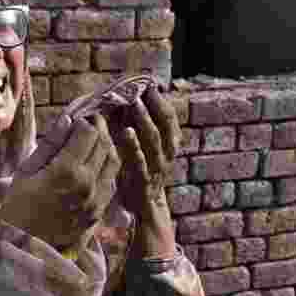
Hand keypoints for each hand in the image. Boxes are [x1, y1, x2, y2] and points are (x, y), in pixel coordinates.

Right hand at [1, 114, 120, 252]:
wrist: (25, 248)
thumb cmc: (17, 208)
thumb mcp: (26, 173)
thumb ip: (50, 145)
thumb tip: (66, 120)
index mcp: (67, 171)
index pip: (88, 133)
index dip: (84, 121)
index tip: (77, 119)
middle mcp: (88, 184)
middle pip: (104, 144)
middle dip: (98, 129)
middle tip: (88, 124)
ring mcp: (96, 200)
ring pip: (113, 162)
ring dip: (106, 147)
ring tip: (93, 143)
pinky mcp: (99, 212)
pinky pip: (111, 182)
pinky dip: (107, 168)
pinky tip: (95, 166)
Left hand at [108, 85, 180, 219]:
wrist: (145, 211)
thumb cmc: (140, 174)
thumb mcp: (145, 150)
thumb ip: (141, 129)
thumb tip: (130, 100)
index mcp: (169, 145)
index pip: (169, 118)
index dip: (160, 100)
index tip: (148, 83)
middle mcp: (167, 155)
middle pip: (165, 124)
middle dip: (154, 104)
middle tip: (141, 88)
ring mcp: (157, 169)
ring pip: (154, 140)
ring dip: (144, 119)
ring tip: (134, 103)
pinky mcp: (143, 183)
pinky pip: (140, 162)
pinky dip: (134, 145)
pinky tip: (126, 132)